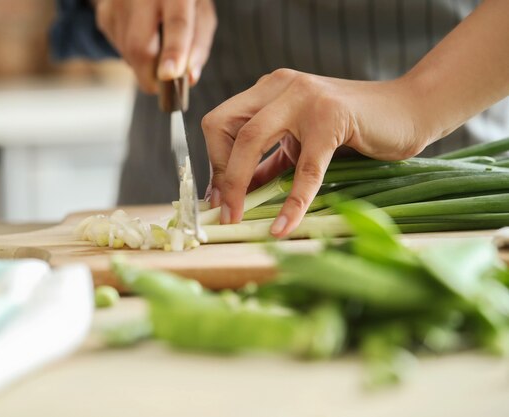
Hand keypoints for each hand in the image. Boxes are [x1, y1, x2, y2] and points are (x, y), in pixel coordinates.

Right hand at [94, 0, 216, 92]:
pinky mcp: (104, 13)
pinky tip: (142, 36)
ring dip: (144, 64)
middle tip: (164, 87)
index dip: (174, 51)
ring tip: (156, 46)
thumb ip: (199, 44)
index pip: (176, 23)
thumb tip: (190, 77)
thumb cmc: (182, 0)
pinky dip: (133, 55)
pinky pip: (119, 49)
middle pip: (140, 46)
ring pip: (128, 53)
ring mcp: (118, 2)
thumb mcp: (201, 13)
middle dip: (151, 75)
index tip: (169, 75)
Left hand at [202, 69, 431, 237]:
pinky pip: (304, 169)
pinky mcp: (332, 119)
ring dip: (239, 185)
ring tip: (239, 219)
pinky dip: (292, 203)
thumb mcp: (300, 142)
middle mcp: (280, 86)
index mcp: (269, 90)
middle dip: (220, 173)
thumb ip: (269, 162)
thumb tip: (233, 193)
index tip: (220, 196)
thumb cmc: (353, 129)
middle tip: (225, 211)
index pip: (220, 122)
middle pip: (224, 126)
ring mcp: (305, 98)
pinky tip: (284, 226)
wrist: (409, 110)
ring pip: (252, 141)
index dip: (214, 161)